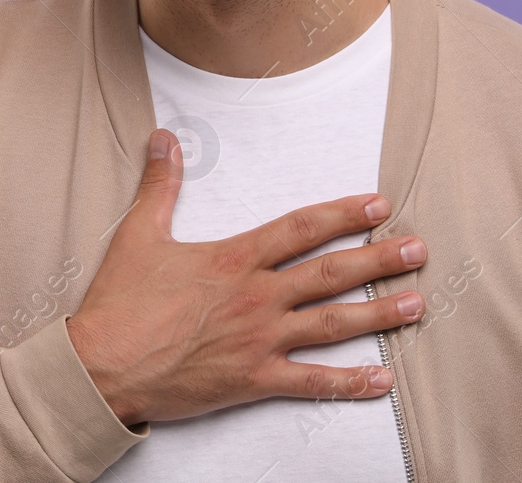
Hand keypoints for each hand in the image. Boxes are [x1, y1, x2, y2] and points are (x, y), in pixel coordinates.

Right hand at [67, 127, 427, 425]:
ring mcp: (259, 341)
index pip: (301, 229)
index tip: (377, 206)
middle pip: (330, 273)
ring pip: (332, 324)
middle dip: (379, 259)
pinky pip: (312, 383)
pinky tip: (382, 380)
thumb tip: (164, 138)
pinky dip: (350, 383)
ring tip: (415, 303)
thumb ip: (161, 185)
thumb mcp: (138, 234)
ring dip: (378, 314)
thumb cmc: (120, 303)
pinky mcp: (254, 381)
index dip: (343, 215)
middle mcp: (256, 297)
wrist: (103, 366)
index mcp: (234, 259)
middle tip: (418, 250)